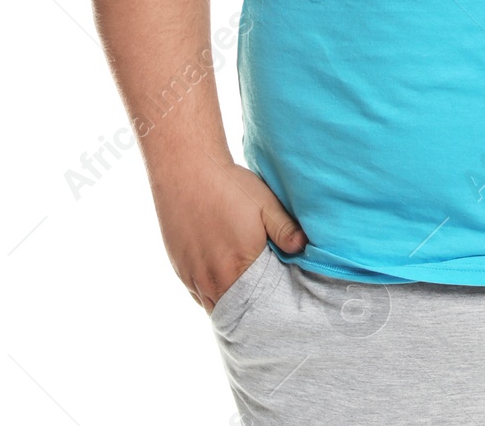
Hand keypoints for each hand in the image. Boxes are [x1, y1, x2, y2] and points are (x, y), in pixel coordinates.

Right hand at [151, 155, 306, 311]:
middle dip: (250, 313)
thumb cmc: (230, 186)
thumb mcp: (265, 204)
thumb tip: (304, 248)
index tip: (279, 307)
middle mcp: (213, 279)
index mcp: (239, 267)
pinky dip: (212, 296)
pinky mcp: (180, 270)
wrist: (187, 172)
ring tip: (247, 301)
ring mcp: (194, 277)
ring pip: (215, 307)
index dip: (268, 309)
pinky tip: (224, 286)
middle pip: (236, 312)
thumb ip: (286, 230)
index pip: (257, 306)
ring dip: (230, 306)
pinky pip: (198, 296)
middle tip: (266, 307)